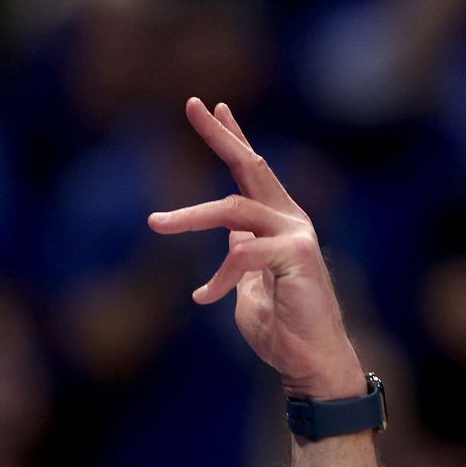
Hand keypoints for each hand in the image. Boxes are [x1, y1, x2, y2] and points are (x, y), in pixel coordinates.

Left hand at [147, 100, 363, 399]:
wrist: (310, 363)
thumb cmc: (281, 329)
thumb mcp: (249, 286)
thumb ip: (242, 256)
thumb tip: (232, 238)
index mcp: (278, 223)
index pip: (251, 171)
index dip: (232, 138)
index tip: (212, 107)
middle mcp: (289, 219)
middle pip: (250, 166)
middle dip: (221, 135)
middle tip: (192, 104)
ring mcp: (296, 234)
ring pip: (233, 209)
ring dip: (189, 215)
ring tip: (155, 222)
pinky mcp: (297, 255)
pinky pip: (243, 254)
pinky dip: (219, 277)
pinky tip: (204, 297)